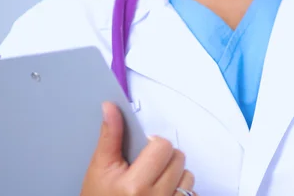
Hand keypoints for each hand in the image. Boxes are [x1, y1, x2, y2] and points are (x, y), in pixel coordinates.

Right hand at [80, 102, 196, 195]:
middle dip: (164, 159)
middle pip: (178, 159)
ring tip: (155, 184)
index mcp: (135, 186)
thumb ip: (110, 136)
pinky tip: (164, 194)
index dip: (153, 145)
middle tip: (147, 169)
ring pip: (188, 177)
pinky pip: (193, 195)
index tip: (142, 155)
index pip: (163, 146)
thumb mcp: (100, 169)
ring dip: (175, 176)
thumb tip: (110, 106)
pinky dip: (181, 192)